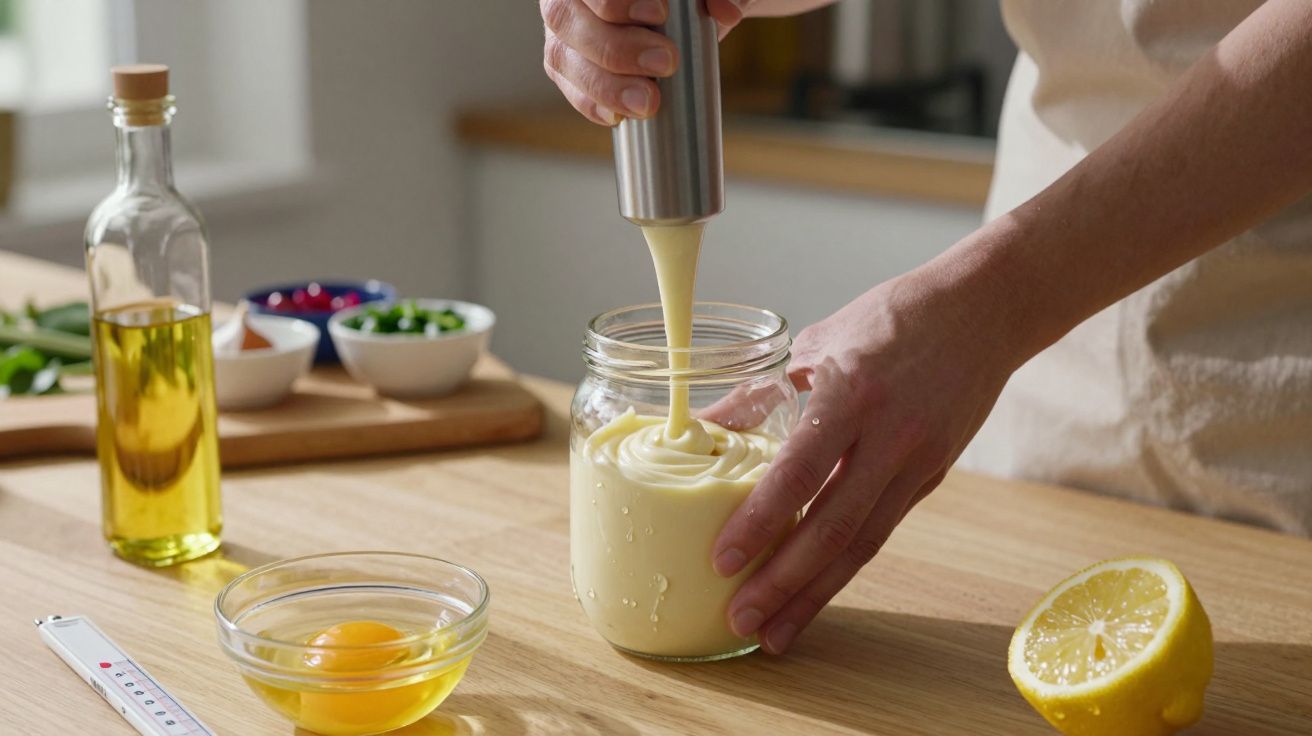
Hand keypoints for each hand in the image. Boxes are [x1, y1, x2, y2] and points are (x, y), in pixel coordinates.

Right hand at [540, 0, 753, 124]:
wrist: (683, 15)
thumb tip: (725, 12)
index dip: (613, 0)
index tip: (659, 13)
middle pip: (564, 17)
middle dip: (615, 46)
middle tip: (666, 63)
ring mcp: (564, 32)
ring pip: (560, 57)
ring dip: (604, 84)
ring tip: (648, 102)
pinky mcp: (567, 67)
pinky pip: (568, 87)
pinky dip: (591, 103)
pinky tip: (618, 116)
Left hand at [711, 266, 1017, 653]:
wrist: (982, 311)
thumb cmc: (890, 319)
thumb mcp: (816, 343)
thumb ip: (759, 394)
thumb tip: (700, 430)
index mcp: (852, 393)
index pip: (800, 471)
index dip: (760, 520)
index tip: (722, 558)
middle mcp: (890, 436)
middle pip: (833, 527)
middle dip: (783, 582)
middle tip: (740, 620)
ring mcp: (918, 462)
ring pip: (861, 545)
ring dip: (814, 595)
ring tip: (773, 634)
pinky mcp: (932, 478)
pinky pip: (881, 532)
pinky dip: (843, 569)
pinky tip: (813, 593)